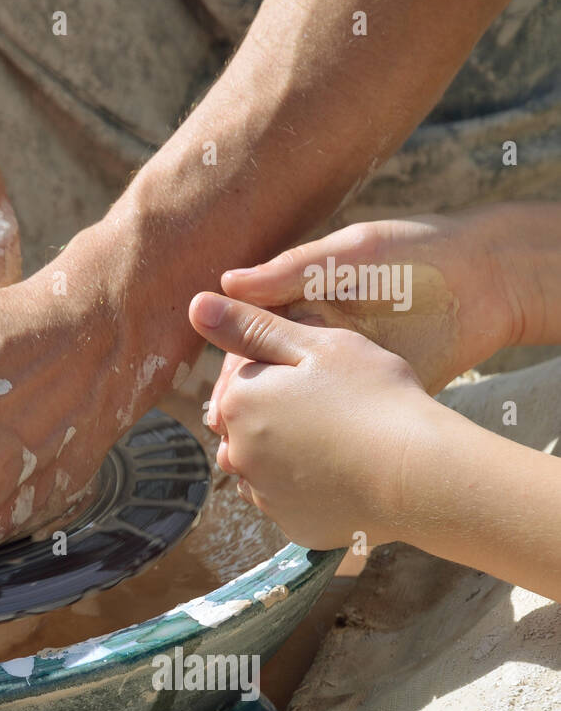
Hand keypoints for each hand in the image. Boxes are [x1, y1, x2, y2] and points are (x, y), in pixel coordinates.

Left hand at [189, 291, 438, 551]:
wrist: (420, 474)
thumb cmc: (375, 398)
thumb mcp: (316, 345)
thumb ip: (252, 326)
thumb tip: (197, 307)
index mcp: (237, 403)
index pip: (243, 376)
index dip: (284, 368)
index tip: (324, 372)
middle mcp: (236, 453)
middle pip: (248, 421)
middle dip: (278, 409)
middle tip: (336, 404)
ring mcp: (262, 494)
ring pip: (263, 461)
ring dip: (285, 449)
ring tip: (338, 439)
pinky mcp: (290, 525)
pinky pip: (288, 497)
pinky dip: (305, 485)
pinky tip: (342, 472)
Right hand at [207, 213, 519, 435]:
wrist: (488, 278)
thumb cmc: (415, 253)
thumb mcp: (349, 255)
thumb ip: (292, 272)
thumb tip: (226, 285)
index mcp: (299, 308)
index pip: (252, 346)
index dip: (234, 374)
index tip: (222, 400)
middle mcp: (316, 344)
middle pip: (269, 385)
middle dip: (250, 412)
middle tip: (235, 437)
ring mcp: (345, 373)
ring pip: (300, 409)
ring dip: (278, 432)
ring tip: (261, 455)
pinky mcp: (376, 393)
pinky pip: (341, 420)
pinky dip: (322, 439)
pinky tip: (307, 457)